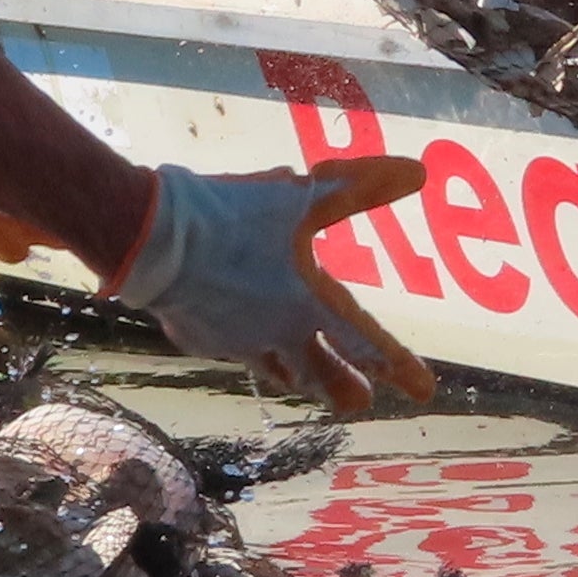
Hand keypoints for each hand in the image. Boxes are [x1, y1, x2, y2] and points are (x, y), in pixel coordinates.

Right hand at [108, 159, 438, 414]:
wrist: (152, 239)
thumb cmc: (234, 217)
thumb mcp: (303, 196)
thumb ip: (361, 188)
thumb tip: (419, 172)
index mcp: (307, 306)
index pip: (365, 343)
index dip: (398, 365)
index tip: (424, 390)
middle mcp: (276, 335)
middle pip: (320, 374)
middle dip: (344, 389)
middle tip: (361, 404)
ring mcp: (235, 343)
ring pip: (276, 369)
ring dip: (299, 376)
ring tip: (305, 381)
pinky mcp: (200, 338)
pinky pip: (233, 349)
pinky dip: (248, 347)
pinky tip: (242, 341)